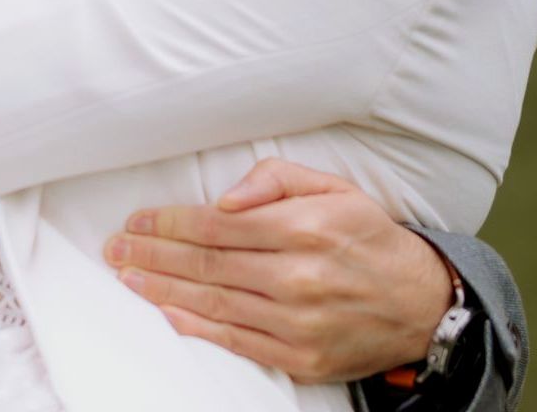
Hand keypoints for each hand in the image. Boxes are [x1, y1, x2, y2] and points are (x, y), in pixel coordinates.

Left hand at [104, 158, 453, 383]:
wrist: (422, 303)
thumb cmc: (367, 236)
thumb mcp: (333, 188)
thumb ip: (276, 179)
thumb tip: (227, 195)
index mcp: (303, 228)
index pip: (218, 225)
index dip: (170, 223)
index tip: (137, 220)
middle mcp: (298, 277)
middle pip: (207, 264)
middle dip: (153, 255)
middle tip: (115, 249)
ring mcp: (298, 322)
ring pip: (215, 303)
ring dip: (163, 290)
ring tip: (128, 277)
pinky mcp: (301, 356)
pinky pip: (237, 342)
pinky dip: (197, 328)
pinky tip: (166, 314)